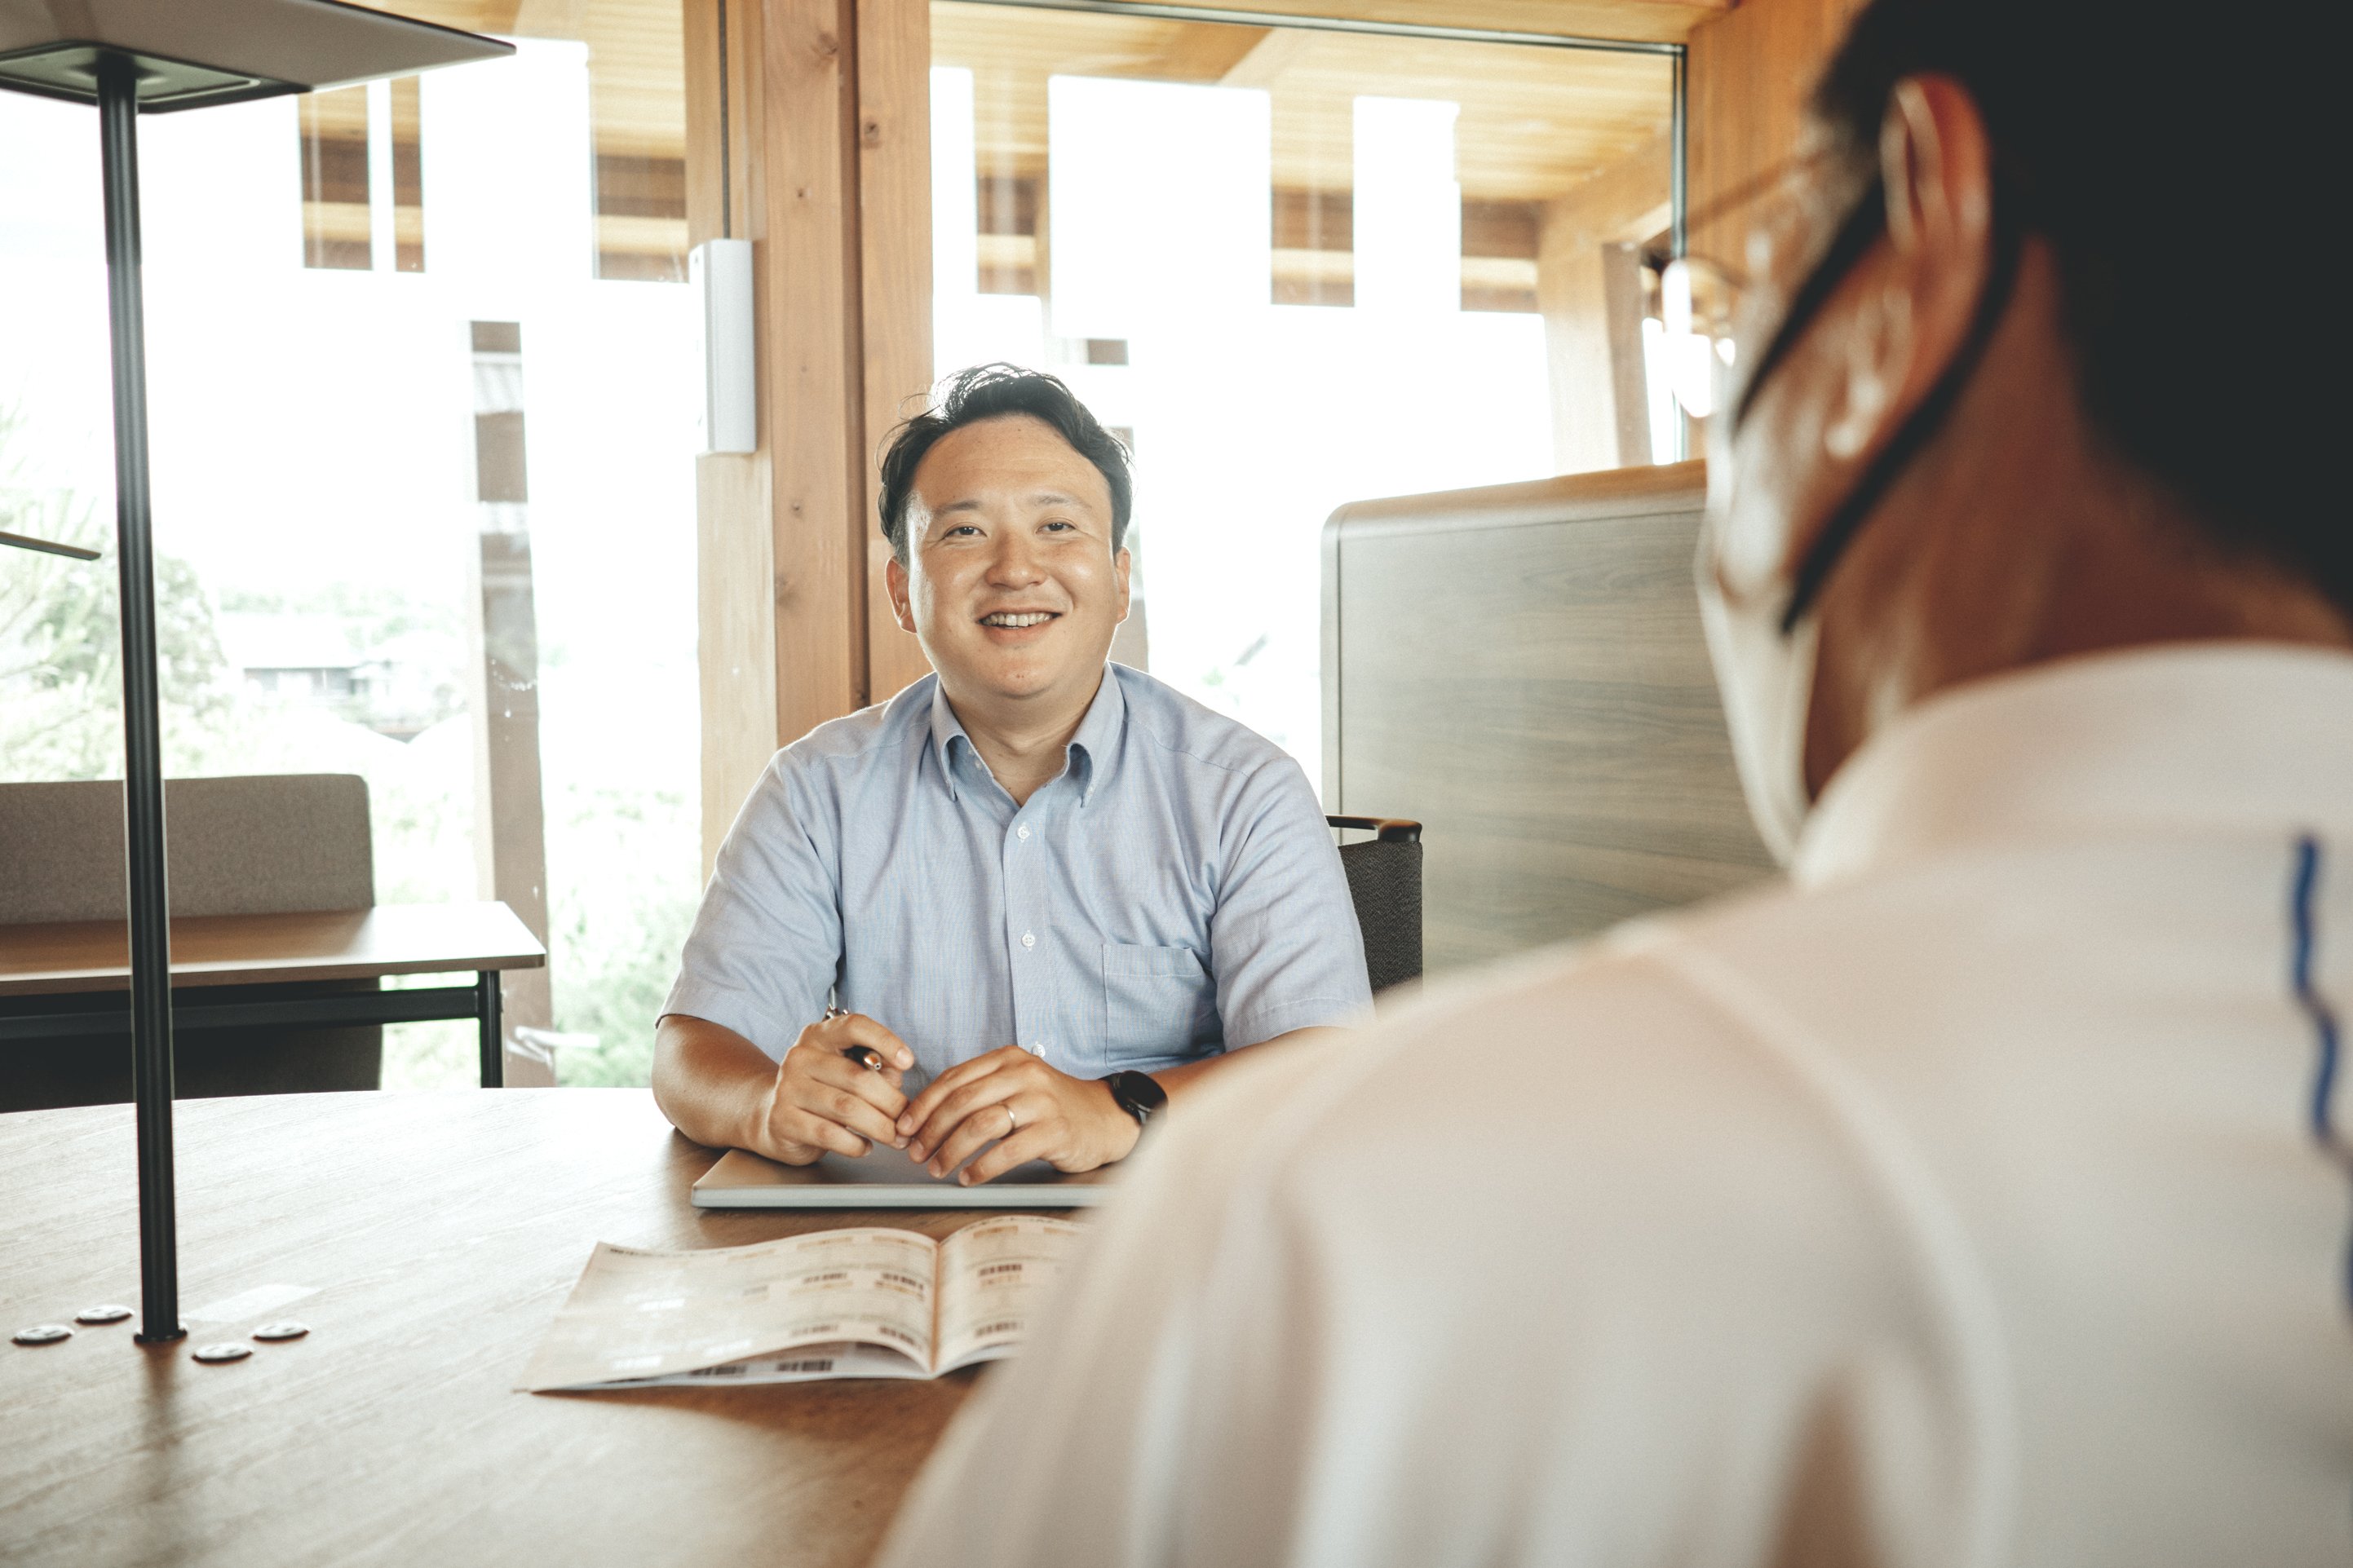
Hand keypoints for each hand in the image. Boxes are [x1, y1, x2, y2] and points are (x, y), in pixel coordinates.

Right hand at [749, 1013, 914, 1164]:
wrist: (773, 1118)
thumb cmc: (823, 1092)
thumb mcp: (848, 1071)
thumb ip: (875, 1070)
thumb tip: (896, 1078)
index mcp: (819, 1035)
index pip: (854, 1026)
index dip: (885, 1041)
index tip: (908, 1062)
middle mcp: (800, 1056)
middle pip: (857, 1077)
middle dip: (891, 1102)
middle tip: (907, 1120)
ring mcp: (787, 1088)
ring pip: (846, 1108)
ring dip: (879, 1127)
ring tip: (894, 1138)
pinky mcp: (782, 1119)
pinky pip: (829, 1134)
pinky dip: (855, 1144)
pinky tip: (865, 1147)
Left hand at [898, 1046, 1140, 1185]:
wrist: (1105, 1118)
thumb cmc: (1051, 1106)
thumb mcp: (1016, 1086)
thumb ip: (980, 1093)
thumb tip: (924, 1118)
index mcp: (1008, 1059)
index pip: (954, 1078)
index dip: (923, 1105)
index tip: (903, 1128)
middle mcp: (1024, 1074)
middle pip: (962, 1100)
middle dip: (931, 1130)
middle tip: (916, 1153)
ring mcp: (1041, 1101)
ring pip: (981, 1124)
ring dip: (951, 1150)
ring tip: (938, 1168)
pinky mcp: (1055, 1130)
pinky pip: (1008, 1150)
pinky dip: (982, 1167)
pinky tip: (969, 1178)